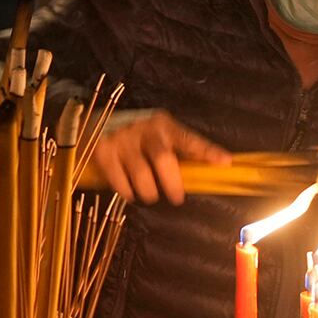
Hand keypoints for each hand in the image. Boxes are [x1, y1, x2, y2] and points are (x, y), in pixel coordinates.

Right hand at [90, 109, 230, 205]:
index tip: (224, 162)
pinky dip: (126, 191)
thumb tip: (211, 169)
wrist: (93, 120)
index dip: (206, 151)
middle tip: (176, 197)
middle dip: (172, 183)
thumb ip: (179, 150)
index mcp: (162, 124)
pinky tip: (129, 192)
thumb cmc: (133, 134)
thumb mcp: (157, 134)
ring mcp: (121, 139)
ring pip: (141, 174)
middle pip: (163, 159)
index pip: (187, 139)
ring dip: (148, 191)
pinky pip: (118, 180)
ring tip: (149, 194)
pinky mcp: (103, 151)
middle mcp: (143, 129)